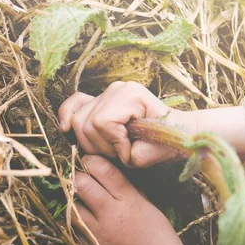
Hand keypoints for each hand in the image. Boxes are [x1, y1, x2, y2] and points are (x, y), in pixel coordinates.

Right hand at [59, 82, 195, 166]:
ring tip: (113, 148)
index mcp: (131, 95)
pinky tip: (65, 129)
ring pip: (78, 120)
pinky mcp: (100, 100)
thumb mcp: (152, 154)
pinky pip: (73, 104)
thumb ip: (130, 156)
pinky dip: (67, 116)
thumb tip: (104, 153)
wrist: (178, 131)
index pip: (102, 123)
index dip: (113, 145)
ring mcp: (106, 92)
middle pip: (86, 123)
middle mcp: (116, 89)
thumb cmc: (169, 142)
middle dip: (101, 146)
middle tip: (121, 153)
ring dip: (92, 142)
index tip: (131, 153)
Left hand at [72, 156, 206, 244]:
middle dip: (78, 177)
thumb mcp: (150, 208)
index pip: (102, 170)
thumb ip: (130, 191)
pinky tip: (85, 223)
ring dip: (74, 201)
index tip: (89, 161)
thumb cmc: (161, 240)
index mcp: (129, 201)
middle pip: (81, 185)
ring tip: (81, 201)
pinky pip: (74, 230)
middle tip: (81, 178)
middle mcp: (110, 215)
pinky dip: (77, 224)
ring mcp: (97, 234)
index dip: (91, 161)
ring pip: (71, 208)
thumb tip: (111, 175)